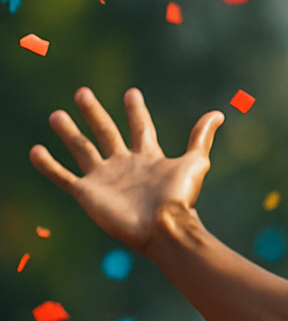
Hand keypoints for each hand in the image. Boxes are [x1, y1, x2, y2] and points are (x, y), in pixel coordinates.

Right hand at [29, 87, 224, 254]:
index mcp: (148, 158)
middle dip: (95, 113)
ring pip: (82, 149)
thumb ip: (201, 138)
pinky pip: (62, 176)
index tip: (132, 93)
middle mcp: (124, 165)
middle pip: (106, 133)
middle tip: (82, 93)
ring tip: (57, 115)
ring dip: (69, 132)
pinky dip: (48, 165)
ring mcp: (104, 178)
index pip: (141, 128)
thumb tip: (219, 114)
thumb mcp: (194, 163)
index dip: (137, 111)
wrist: (163, 227)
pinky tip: (36, 151)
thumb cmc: (179, 197)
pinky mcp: (87, 193)